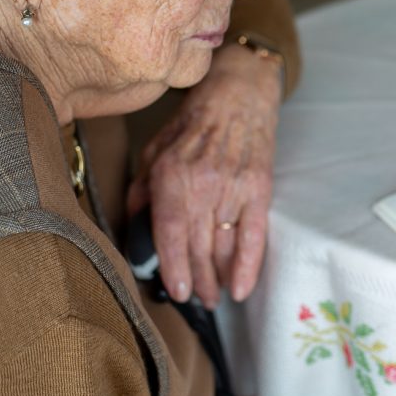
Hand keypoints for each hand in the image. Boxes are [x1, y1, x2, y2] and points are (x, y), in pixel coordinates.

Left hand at [127, 44, 281, 307]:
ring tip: (214, 296)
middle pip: (199, 247)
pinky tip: (242, 288)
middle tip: (196, 300)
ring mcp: (235, 188)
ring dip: (219, 278)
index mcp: (172, 175)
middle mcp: (204, 184)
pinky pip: (255, 235)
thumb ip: (142, 192)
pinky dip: (249, 266)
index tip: (176, 292)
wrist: (239, 95)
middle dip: (197, 281)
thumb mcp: (154, 150)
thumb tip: (136, 232)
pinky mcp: (260, 189)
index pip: (171, 232)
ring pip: (225, 246)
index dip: (173, 267)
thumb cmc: (193, 123)